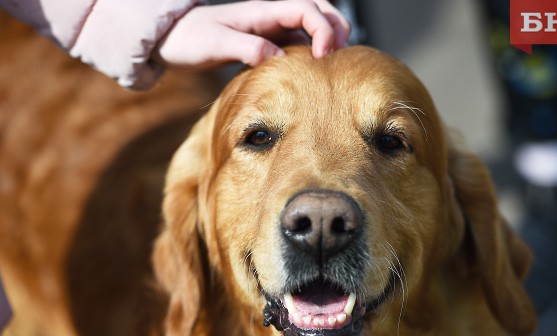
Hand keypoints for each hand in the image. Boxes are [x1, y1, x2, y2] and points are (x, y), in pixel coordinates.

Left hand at [154, 0, 350, 70]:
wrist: (171, 39)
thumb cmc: (189, 40)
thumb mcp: (215, 45)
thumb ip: (247, 49)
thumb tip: (278, 58)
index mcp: (260, 11)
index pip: (305, 9)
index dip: (321, 29)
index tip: (322, 56)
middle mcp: (268, 15)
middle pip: (315, 7)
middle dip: (334, 25)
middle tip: (340, 52)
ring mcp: (268, 26)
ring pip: (309, 20)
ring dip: (327, 33)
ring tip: (334, 56)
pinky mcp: (264, 39)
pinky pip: (296, 37)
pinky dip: (312, 45)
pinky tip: (313, 63)